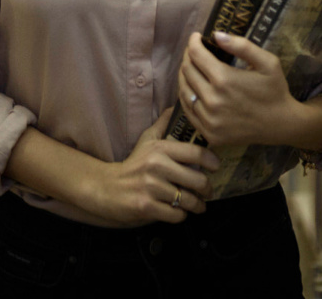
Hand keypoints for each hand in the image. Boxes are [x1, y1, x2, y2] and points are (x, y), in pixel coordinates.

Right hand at [86, 107, 220, 226]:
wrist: (106, 188)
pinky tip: (178, 210)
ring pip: (189, 200)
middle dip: (207, 189)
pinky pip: (177, 215)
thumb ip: (163, 123)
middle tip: (208, 191)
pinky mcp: (146, 207)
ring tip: (198, 204)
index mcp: (159, 149)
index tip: (215, 167)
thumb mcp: (146, 140)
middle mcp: (156, 166)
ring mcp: (151, 188)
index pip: (196, 153)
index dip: (211, 161)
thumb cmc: (132, 164)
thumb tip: (177, 106)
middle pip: (197, 180)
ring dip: (197, 205)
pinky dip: (181, 215)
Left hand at [177, 31, 298, 147]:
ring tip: (192, 67)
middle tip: (194, 51)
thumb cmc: (275, 90)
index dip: (193, 42)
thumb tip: (216, 35)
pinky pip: (188, 111)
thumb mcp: (267, 62)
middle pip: (187, 71)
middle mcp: (212, 100)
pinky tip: (194, 88)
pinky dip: (187, 96)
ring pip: (183, 91)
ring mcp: (209, 120)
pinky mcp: (209, 133)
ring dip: (185, 75)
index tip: (196, 36)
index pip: (196, 55)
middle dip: (189, 56)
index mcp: (224, 80)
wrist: (281, 124)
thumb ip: (242, 46)